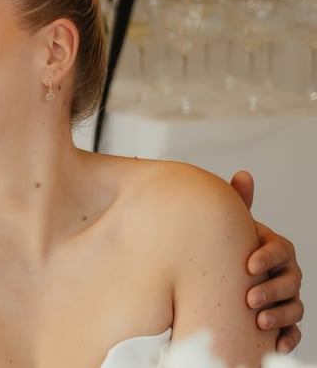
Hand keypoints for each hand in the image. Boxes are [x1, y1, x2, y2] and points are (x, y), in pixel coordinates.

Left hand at [231, 171, 303, 352]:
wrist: (222, 273)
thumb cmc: (229, 247)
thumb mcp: (232, 227)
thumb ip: (239, 204)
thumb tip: (243, 175)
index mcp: (275, 248)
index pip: (281, 250)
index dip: (267, 256)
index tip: (248, 264)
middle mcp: (286, 273)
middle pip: (290, 281)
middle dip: (272, 290)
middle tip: (249, 298)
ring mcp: (287, 297)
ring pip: (294, 307)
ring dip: (279, 314)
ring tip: (258, 321)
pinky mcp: (283, 320)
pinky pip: (293, 331)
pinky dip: (287, 337)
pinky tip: (275, 342)